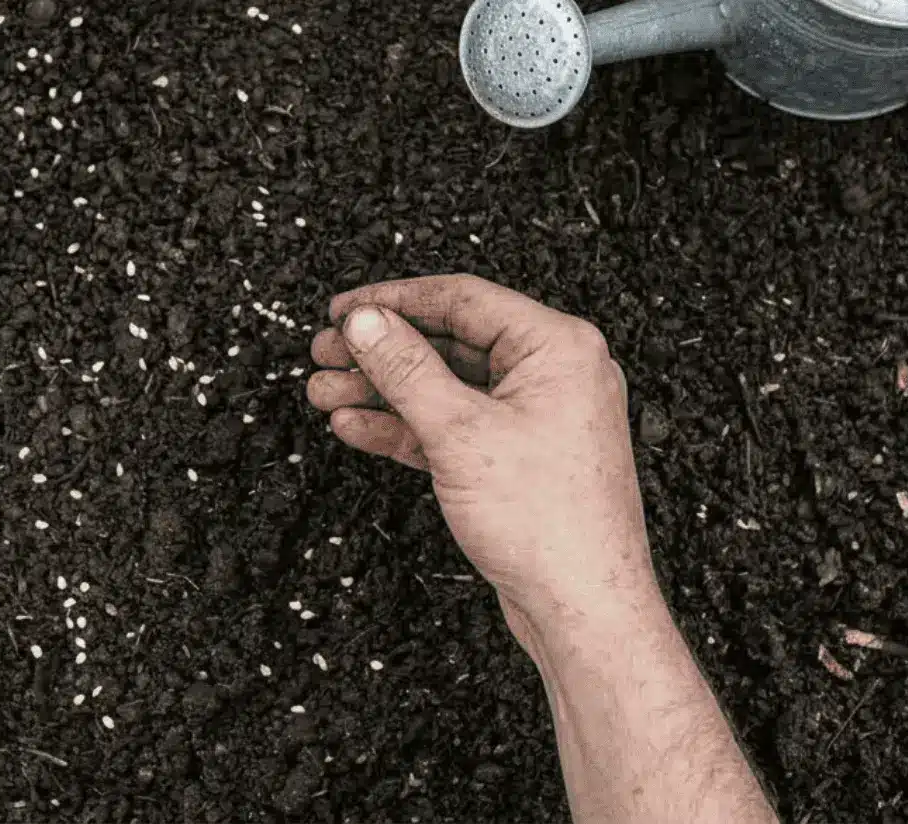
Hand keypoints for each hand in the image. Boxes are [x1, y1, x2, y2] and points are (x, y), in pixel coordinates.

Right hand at [306, 275, 660, 637]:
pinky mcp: (515, 458)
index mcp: (558, 347)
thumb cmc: (549, 523)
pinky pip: (452, 426)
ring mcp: (534, 418)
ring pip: (444, 387)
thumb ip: (406, 369)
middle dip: (380, 351)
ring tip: (325, 393)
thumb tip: (364, 322)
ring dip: (382, 390)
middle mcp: (552, 374)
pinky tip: (357, 425)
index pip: (462, 299)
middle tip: (325, 352)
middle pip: (448, 341)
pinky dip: (405, 426)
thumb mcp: (461, 432)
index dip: (393, 301)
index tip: (341, 309)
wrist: (582, 609)